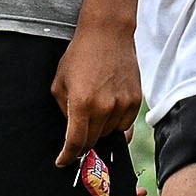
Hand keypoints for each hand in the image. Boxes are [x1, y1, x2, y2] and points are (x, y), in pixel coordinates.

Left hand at [51, 23, 140, 167]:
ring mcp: (123, 104)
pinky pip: (125, 124)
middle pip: (93, 141)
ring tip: (95, 111)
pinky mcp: (136, 100)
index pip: (76, 142)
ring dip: (100, 130)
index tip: (64, 161)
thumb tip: (72, 129)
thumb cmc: (80, 55)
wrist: (108, 35)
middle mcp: (104, 107)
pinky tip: (108, 109)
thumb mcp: (60, 83)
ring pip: (110, 134)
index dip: (68, 156)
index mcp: (82, 104)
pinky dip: (116, 123)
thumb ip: (65, 110)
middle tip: (78, 136)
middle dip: (83, 142)